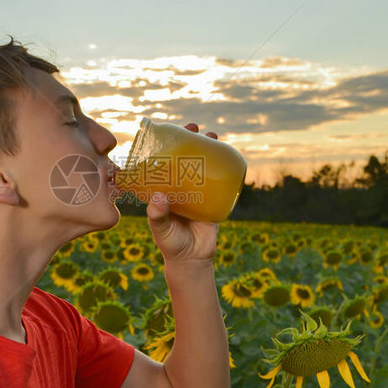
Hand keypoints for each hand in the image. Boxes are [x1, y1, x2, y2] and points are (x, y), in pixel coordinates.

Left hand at [146, 123, 218, 266]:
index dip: (166, 145)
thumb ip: (158, 216)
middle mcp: (181, 186)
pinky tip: (229, 155)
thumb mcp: (161, 230)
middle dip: (191, 140)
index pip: (164, 162)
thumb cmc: (171, 244)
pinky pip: (221, 181)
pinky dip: (225, 168)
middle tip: (195, 127)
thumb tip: (160, 197)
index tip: (170, 131)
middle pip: (186, 158)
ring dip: (209, 148)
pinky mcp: (215, 199)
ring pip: (204, 165)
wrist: (193, 260)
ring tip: (213, 135)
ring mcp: (198, 192)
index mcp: (164, 189)